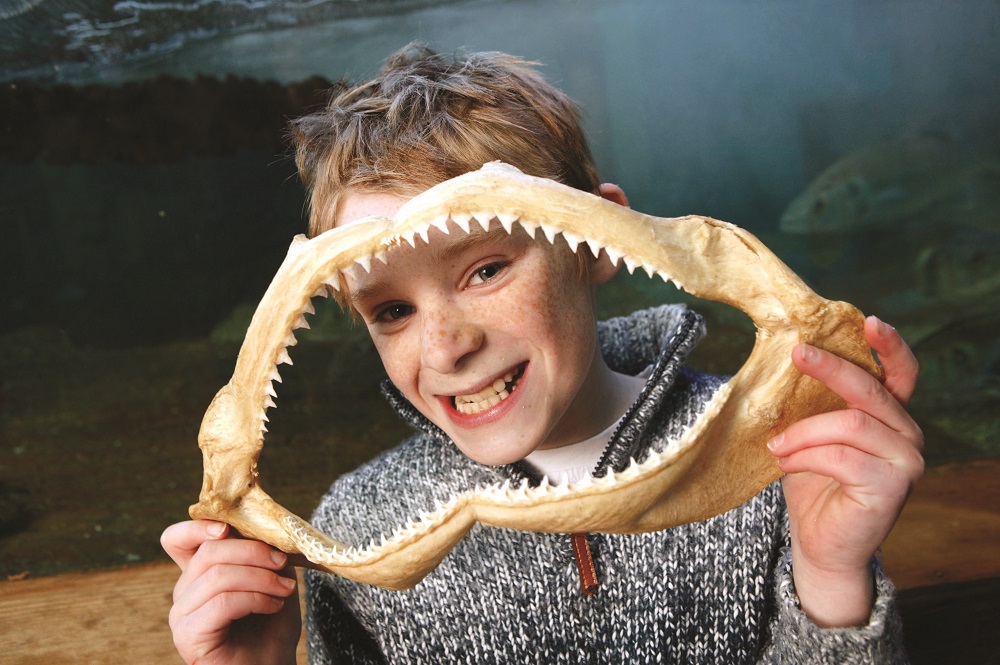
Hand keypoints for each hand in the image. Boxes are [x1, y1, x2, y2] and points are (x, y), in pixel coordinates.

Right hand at [161, 520, 300, 664]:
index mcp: (199, 575)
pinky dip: (255, 599)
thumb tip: (267, 529)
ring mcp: (181, 615)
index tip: (228, 529)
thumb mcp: (274, 580)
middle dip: (253, 551)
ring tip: (284, 590)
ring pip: (218, 576)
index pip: (177, 540)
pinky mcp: (188, 636)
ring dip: (261, 577)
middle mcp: (184, 593)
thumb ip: (264, 554)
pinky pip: (222, 603)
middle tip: (282, 563)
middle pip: (208, 551)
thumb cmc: (271, 629)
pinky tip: (274, 606)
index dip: (198, 527)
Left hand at [768, 316, 923, 626]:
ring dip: (803, 431)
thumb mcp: (810, 435)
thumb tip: (782, 363)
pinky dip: (806, 455)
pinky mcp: (891, 488)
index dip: (890, 346)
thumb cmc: (813, 484)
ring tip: (775, 444)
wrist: (820, 545)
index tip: (869, 321)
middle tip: (796, 354)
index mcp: (890, 417)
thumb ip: (813, 405)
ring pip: (850, 424)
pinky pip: (842, 456)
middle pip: (870, 391)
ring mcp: (906, 462)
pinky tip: (784, 462)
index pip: (902, 374)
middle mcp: (907, 435)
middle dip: (831, 369)